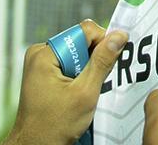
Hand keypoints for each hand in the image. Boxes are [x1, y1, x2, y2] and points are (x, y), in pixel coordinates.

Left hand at [4, 20, 126, 144]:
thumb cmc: (55, 125)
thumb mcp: (85, 93)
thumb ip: (102, 62)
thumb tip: (119, 36)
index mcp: (44, 53)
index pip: (84, 31)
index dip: (102, 44)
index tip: (110, 65)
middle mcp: (39, 53)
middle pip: (79, 43)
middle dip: (93, 62)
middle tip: (94, 85)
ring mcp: (39, 63)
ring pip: (76, 55)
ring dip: (86, 71)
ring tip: (83, 93)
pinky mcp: (43, 73)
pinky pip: (68, 65)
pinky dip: (78, 77)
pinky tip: (76, 94)